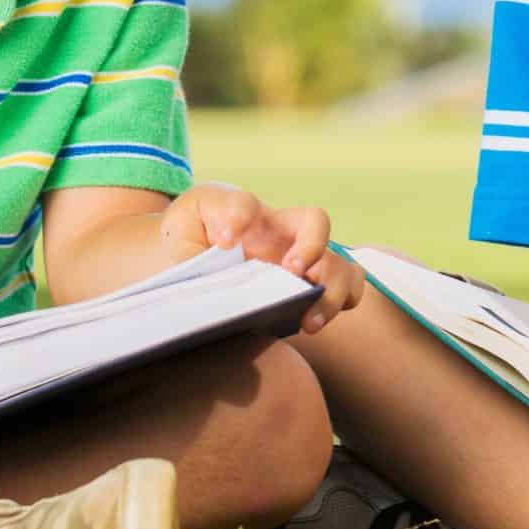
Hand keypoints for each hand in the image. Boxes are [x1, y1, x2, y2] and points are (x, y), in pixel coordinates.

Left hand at [158, 182, 362, 333]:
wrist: (195, 264)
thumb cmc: (192, 240)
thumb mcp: (182, 229)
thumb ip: (191, 239)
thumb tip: (223, 246)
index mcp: (245, 216)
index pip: (243, 205)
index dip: (237, 217)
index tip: (224, 241)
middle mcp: (282, 235)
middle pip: (315, 222)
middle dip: (311, 246)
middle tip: (292, 272)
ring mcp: (302, 264)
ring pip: (339, 263)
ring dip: (332, 287)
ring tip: (308, 319)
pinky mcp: (309, 293)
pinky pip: (347, 290)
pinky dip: (340, 303)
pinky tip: (310, 323)